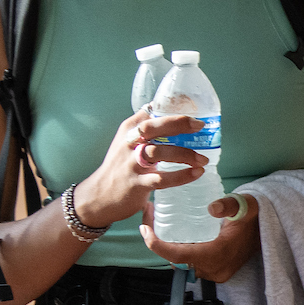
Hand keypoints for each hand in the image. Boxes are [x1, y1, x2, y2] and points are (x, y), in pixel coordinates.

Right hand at [72, 109, 209, 226]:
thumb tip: (171, 114)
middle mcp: (128, 143)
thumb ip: (145, 130)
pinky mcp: (136, 184)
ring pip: (158, 153)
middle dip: (177, 123)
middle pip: (151, 127)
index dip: (172, 108)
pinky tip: (196, 174)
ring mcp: (131, 164)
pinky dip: (181, 176)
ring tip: (203, 159)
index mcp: (129, 129)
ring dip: (184, 154)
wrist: (100, 196)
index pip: (150, 112)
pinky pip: (161, 179)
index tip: (193, 109)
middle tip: (199, 126)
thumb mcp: (128, 142)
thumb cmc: (120, 167)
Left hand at [141, 190, 259, 284]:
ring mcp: (215, 272)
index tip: (146, 229)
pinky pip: (191, 264)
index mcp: (217, 254)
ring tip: (160, 226)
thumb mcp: (244, 205)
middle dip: (159, 243)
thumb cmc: (254, 216)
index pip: (178, 255)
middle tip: (150, 221)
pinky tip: (176, 236)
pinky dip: (181, 252)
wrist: (268, 230)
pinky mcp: (216, 271)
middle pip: (176, 260)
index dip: (157, 244)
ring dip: (169, 248)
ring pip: (182, 263)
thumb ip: (229, 205)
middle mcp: (213, 268)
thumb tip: (212, 208)